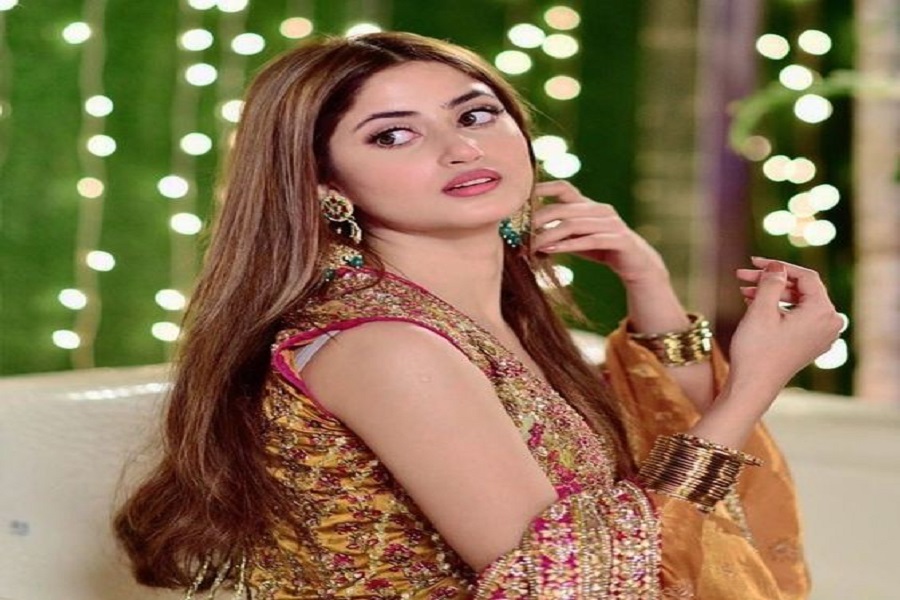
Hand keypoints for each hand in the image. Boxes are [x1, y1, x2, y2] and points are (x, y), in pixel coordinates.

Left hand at [531, 181, 667, 285]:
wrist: (637, 264)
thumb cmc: (602, 249)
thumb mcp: (577, 239)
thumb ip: (557, 234)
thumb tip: (526, 238)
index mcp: (589, 205)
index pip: (563, 187)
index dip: (542, 188)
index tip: (519, 197)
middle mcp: (600, 209)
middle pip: (562, 209)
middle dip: (537, 221)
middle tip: (518, 234)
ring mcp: (611, 223)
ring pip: (573, 225)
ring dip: (548, 236)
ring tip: (531, 247)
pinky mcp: (619, 239)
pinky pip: (590, 240)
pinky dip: (568, 245)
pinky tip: (551, 251)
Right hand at [728, 257, 842, 398]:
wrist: (753, 386)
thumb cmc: (756, 349)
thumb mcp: (761, 309)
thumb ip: (771, 282)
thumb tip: (776, 266)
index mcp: (823, 312)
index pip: (805, 277)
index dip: (778, 266)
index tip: (753, 262)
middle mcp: (830, 323)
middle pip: (802, 289)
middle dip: (771, 281)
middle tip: (742, 276)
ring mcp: (822, 336)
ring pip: (798, 302)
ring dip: (771, 294)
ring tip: (744, 290)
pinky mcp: (811, 344)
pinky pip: (798, 317)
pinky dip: (778, 308)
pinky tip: (755, 304)